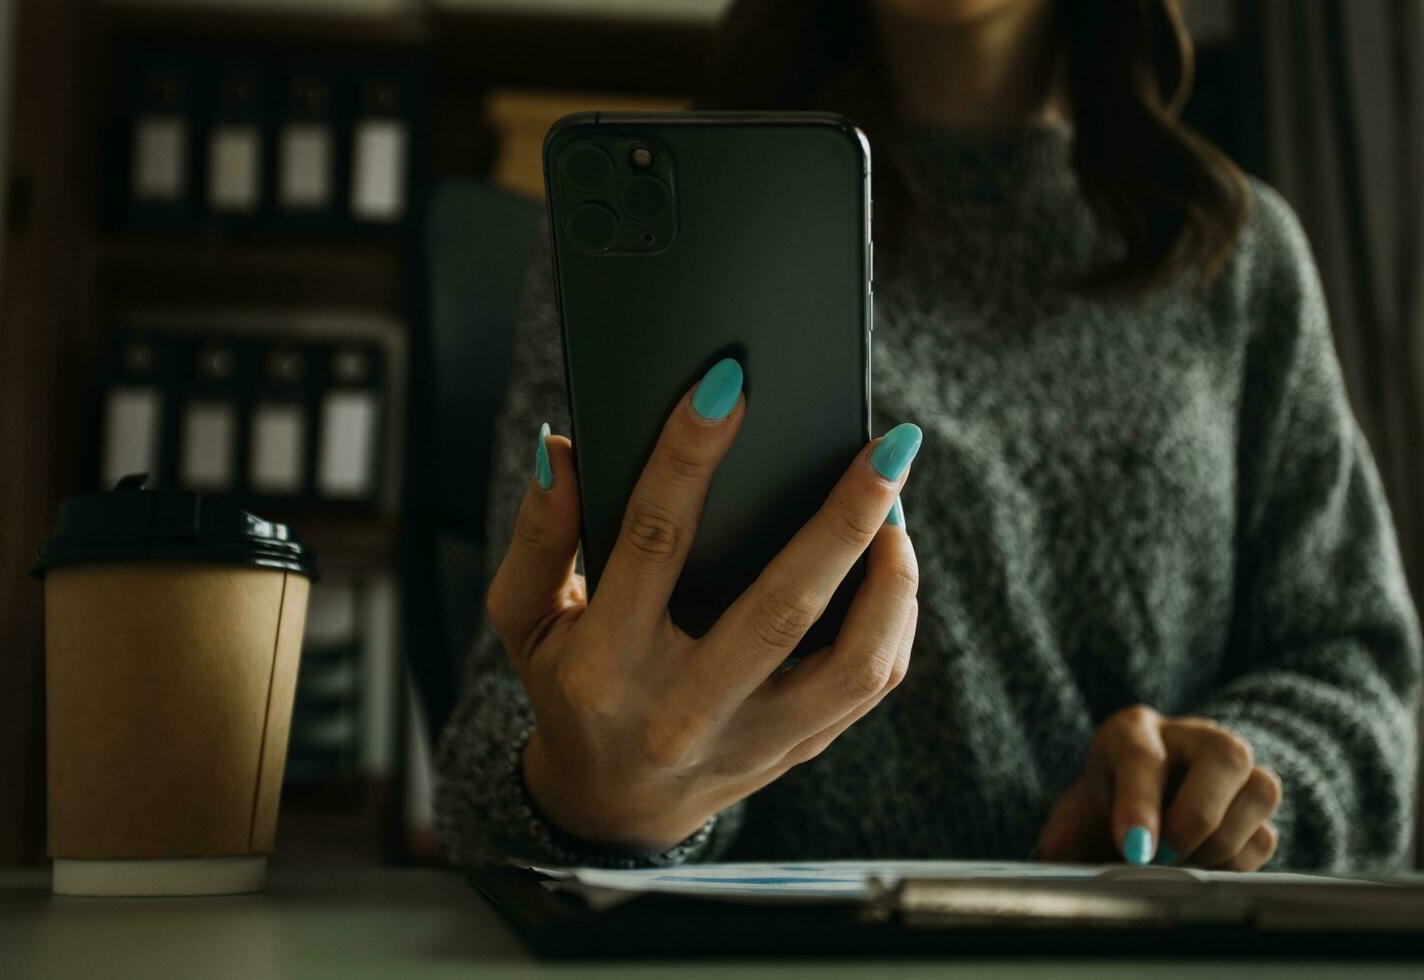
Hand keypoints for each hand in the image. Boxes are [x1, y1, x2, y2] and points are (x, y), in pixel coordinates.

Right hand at [487, 358, 921, 852]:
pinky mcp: (798, 747)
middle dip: (842, 519)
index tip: (729, 382)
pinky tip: (893, 557)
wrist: (613, 804)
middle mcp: (684, 709)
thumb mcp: (526, 619)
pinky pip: (869, 683)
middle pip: (781, 608)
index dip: (688, 458)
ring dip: (891, 576)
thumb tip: (563, 449)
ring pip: (851, 661)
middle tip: (887, 445)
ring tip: (897, 503)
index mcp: (606, 666)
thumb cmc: (567, 686)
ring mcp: (751, 739)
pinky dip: (895, 615)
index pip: (653, 544)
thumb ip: (539, 534)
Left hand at [1036, 706, 1281, 869]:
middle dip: (1195, 818)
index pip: (1142, 755)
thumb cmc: (1097, 818)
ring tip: (1183, 863)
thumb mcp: (1070, 823)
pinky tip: (1203, 868)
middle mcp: (1192, 737)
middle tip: (1162, 856)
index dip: (1140, 803)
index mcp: (1132, 730)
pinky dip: (1237, 862)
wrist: (1125, 820)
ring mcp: (1233, 769)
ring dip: (1222, 842)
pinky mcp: (1256, 806)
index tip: (1134, 849)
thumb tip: (1060, 862)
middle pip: (1223, 756)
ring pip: (1260, 789)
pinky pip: (1267, 834)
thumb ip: (1063, 843)